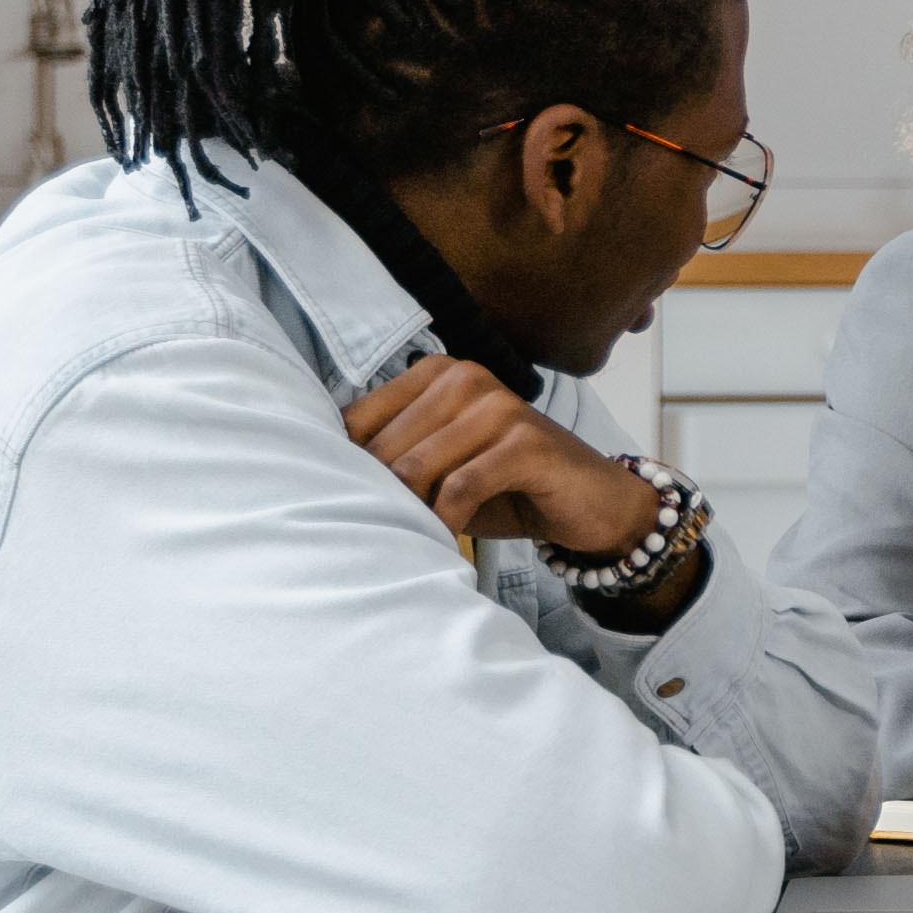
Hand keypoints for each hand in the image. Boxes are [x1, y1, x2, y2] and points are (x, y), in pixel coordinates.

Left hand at [344, 356, 658, 552]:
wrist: (590, 503)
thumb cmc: (505, 486)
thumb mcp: (441, 467)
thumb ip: (393, 457)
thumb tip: (322, 477)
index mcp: (437, 372)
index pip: (357, 421)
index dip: (349, 472)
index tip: (358, 507)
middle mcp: (465, 377)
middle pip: (383, 449)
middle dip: (381, 499)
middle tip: (392, 533)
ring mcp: (498, 406)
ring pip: (415, 468)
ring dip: (412, 513)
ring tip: (417, 538)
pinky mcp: (526, 442)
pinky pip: (460, 487)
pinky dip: (445, 522)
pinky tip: (447, 540)